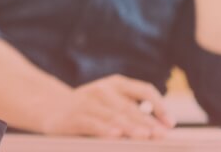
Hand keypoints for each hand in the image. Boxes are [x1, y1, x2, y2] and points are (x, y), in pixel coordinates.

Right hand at [39, 75, 173, 138]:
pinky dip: (105, 129)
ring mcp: (87, 102)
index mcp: (117, 83)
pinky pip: (93, 124)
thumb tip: (162, 126)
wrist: (50, 106)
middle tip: (161, 136)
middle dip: (148, 123)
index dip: (160, 106)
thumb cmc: (90, 108)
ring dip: (130, 127)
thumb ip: (132, 110)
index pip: (144, 91)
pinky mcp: (75, 116)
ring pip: (113, 116)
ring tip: (144, 136)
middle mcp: (103, 89)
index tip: (171, 124)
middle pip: (131, 107)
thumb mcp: (111, 103)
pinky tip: (116, 136)